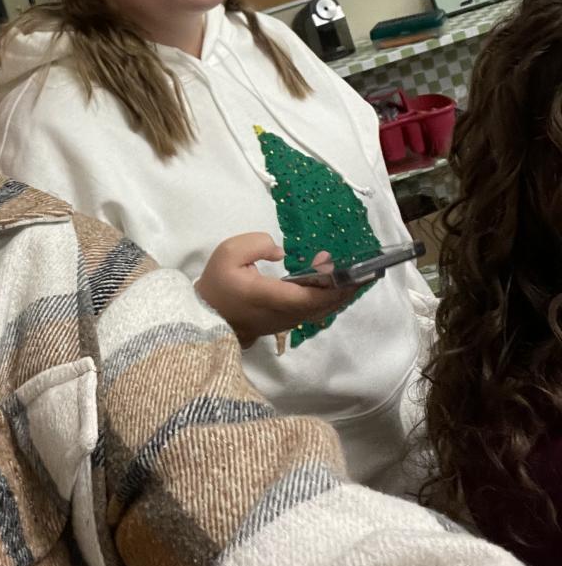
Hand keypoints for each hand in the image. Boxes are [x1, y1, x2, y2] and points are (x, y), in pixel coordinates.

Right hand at [194, 232, 354, 347]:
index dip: (336, 287)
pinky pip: (312, 311)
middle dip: (345, 288)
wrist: (204, 316)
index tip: (354, 272)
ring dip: (337, 292)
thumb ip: (257, 244)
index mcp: (271, 297)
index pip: (312, 297)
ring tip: (348, 271)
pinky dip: (326, 297)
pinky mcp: (283, 322)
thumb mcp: (228, 253)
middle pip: (324, 306)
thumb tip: (280, 252)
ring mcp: (285, 321)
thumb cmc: (217, 284)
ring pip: (320, 310)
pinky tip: (329, 282)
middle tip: (362, 269)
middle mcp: (284, 314)